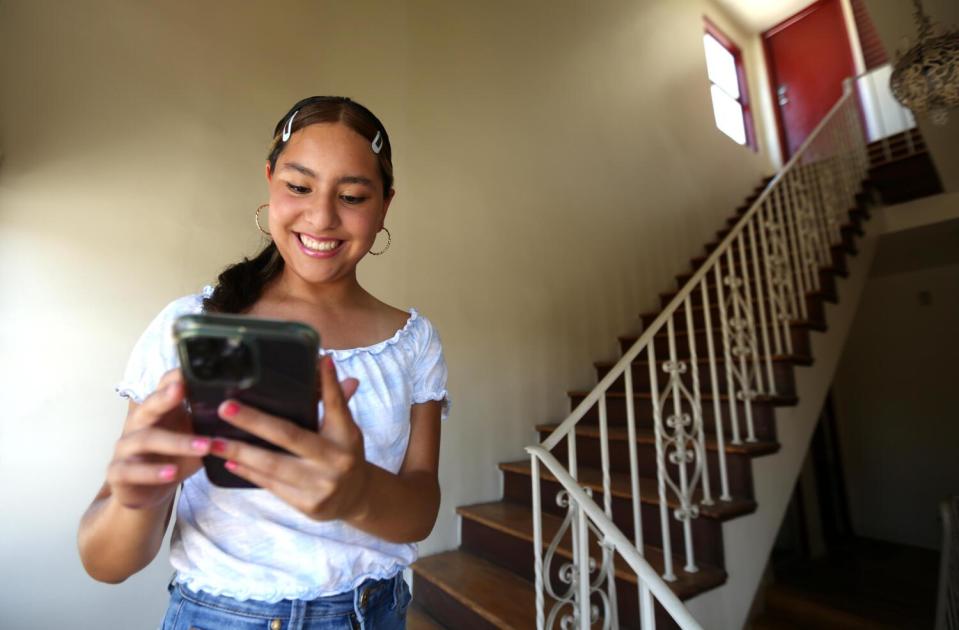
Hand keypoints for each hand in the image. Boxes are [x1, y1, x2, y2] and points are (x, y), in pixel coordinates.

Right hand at [106, 369, 211, 509]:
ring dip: (176, 443)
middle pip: (148, 406)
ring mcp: (125, 447)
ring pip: (145, 439)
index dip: (174, 377)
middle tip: (181, 390)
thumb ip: (207, 423)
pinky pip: (131, 470)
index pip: (162, 386)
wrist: (147, 492)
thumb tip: (240, 408)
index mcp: (158, 411)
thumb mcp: (193, 438)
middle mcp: (138, 424)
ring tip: (204, 446)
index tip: (191, 370)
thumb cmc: (173, 458)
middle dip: (164, 397)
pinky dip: (152, 472)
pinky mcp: (118, 473)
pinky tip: (172, 473)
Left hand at [209, 356, 368, 521]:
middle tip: (225, 408)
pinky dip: (249, 473)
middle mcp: (335, 460)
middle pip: (289, 436)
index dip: (325, 385)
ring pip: (273, 465)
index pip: (334, 405)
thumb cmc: (345, 454)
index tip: (315, 361)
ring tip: (213, 442)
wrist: (357, 498)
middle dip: (254, 422)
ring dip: (240, 452)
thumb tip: (323, 361)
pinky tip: (229, 463)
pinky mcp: (307, 505)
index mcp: (346, 436)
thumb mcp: (345, 428)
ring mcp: (321, 485)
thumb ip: (334, 398)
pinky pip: (271, 485)